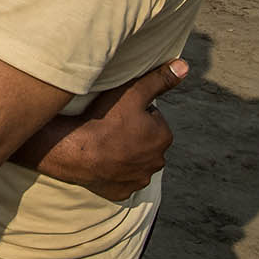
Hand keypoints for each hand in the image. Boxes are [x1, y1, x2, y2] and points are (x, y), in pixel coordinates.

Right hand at [28, 59, 186, 200]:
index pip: (152, 119)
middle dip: (132, 135)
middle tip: (109, 126)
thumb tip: (184, 66)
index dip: (134, 113)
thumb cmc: (104, 120)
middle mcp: (157, 162)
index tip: (118, 112)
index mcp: (163, 137)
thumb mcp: (132, 93)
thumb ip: (159, 80)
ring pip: (134, 161)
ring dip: (124, 153)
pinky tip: (101, 161)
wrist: (75, 151)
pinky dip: (113, 171)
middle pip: (145, 141)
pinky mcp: (122, 192)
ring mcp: (139, 179)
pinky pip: (121, 179)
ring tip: (103, 142)